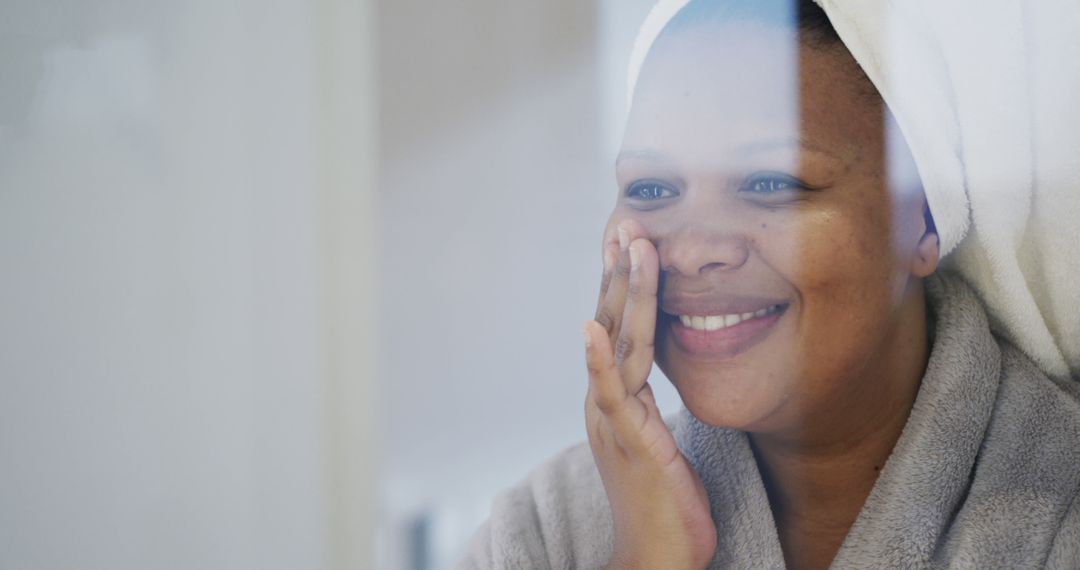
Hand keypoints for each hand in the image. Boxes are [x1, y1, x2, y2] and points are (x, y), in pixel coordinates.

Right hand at [583, 220, 716, 569]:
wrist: (655, 560)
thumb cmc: (664, 509)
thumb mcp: (661, 447)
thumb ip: (652, 412)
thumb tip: (656, 386)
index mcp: (619, 402)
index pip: (622, 332)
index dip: (627, 287)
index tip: (634, 244)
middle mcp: (608, 403)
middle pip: (615, 325)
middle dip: (623, 273)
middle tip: (630, 223)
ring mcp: (613, 419)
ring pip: (619, 344)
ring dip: (624, 294)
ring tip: (631, 248)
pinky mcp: (626, 440)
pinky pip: (611, 391)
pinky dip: (599, 357)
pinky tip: (593, 325)